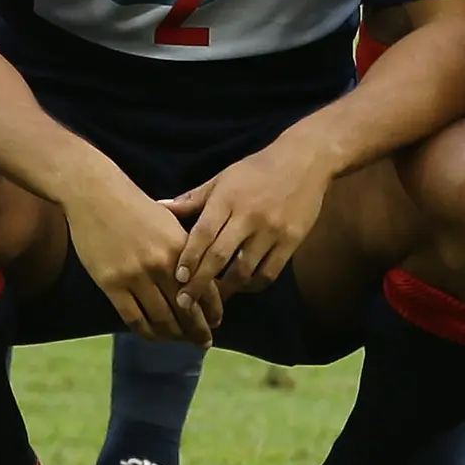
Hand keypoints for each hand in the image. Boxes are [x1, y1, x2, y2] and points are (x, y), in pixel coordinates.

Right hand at [64, 174, 213, 344]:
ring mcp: (135, 276)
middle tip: (202, 342)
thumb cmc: (134, 207)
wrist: (95, 194)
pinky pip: (134, 319)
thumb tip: (200, 283)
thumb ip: (185, 252)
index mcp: (181, 249)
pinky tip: (152, 335)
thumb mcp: (169, 223)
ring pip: (161, 320)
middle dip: (197, 332)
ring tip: (177, 340)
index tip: (214, 323)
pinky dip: (146, 333)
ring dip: (173, 335)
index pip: (207, 292)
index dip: (213, 313)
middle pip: (187, 312)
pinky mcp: (112, 284)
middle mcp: (162, 265)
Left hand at [167, 137, 338, 301]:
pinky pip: (269, 273)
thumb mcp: (222, 179)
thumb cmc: (256, 170)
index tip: (177, 279)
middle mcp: (248, 217)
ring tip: (212, 300)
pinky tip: (242, 287)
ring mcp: (271, 231)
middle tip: (185, 303)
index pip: (203, 234)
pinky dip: (253, 285)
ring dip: (227, 289)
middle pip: (220, 257)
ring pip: (245, 270)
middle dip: (200, 283)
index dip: (188, 259)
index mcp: (227, 199)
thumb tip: (160, 207)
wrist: (304, 161)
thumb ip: (192, 198)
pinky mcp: (291, 242)